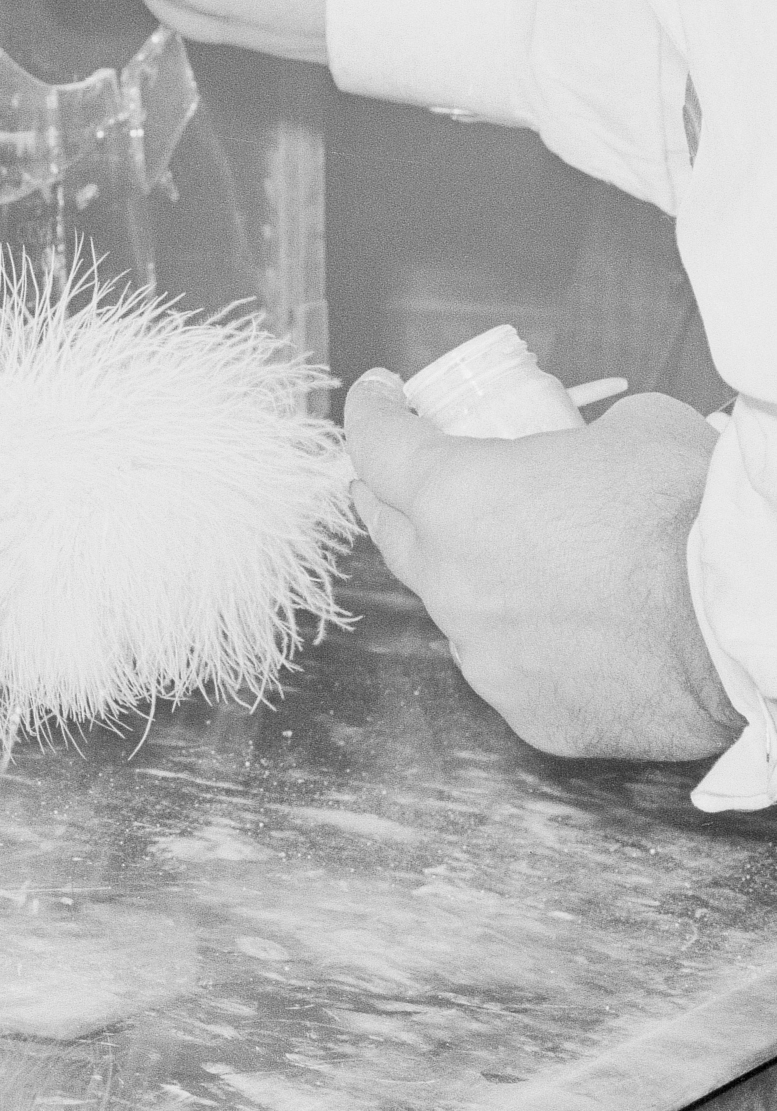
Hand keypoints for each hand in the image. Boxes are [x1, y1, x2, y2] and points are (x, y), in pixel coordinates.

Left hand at [344, 374, 737, 761]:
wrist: (750, 618)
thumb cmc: (690, 512)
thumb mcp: (629, 428)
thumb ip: (576, 435)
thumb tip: (582, 445)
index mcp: (453, 496)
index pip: (375, 445)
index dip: (371, 411)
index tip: (378, 395)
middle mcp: (451, 580)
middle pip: (392, 531)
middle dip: (389, 496)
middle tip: (397, 477)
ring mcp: (486, 656)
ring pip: (452, 608)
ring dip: (465, 579)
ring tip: (507, 561)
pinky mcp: (532, 715)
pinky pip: (508, 670)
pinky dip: (524, 646)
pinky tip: (563, 631)